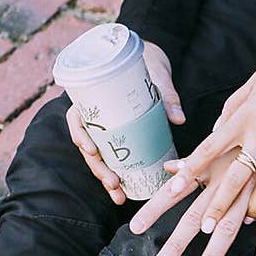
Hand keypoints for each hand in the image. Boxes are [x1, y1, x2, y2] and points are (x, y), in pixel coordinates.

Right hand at [67, 40, 183, 204]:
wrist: (151, 61)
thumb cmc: (148, 63)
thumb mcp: (156, 75)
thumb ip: (166, 95)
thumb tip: (179, 119)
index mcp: (93, 97)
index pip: (76, 118)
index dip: (79, 135)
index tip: (91, 149)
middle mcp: (95, 116)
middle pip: (87, 146)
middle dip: (98, 168)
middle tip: (113, 183)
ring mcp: (106, 129)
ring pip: (99, 157)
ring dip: (105, 178)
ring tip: (118, 195)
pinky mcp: (119, 137)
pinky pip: (113, 158)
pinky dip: (118, 175)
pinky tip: (123, 192)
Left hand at [131, 150, 255, 255]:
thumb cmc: (249, 125)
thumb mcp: (217, 141)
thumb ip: (194, 160)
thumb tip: (169, 169)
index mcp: (208, 167)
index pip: (174, 190)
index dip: (154, 209)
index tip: (134, 228)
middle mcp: (225, 180)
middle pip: (196, 216)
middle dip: (177, 242)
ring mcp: (250, 190)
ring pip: (228, 228)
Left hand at [133, 41, 255, 255]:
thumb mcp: (252, 85)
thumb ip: (231, 110)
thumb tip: (216, 130)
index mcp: (242, 118)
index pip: (209, 148)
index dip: (190, 169)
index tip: (173, 186)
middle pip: (234, 178)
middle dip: (218, 206)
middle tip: (206, 228)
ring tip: (248, 219)